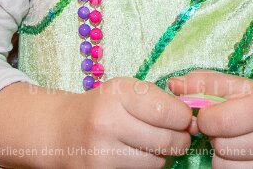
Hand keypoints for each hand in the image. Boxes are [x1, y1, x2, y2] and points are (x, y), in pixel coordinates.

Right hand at [57, 77, 193, 168]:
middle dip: (180, 139)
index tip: (184, 118)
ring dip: (164, 155)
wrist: (61, 130)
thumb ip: (157, 100)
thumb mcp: (125, 90)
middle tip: (179, 135)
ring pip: (157, 162)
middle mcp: (108, 123)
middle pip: (166, 141)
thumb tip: (192, 120)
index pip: (168, 112)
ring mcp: (102, 153)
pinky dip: (148, 165)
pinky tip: (140, 154)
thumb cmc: (101, 106)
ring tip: (155, 144)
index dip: (184, 118)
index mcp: (118, 94)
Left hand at [168, 71, 252, 168]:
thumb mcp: (244, 87)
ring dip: (222, 154)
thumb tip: (174, 84)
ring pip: (222, 166)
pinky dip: (230, 167)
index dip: (206, 117)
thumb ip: (207, 83)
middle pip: (219, 146)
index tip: (212, 112)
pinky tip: (244, 157)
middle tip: (231, 127)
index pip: (218, 121)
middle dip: (217, 136)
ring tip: (239, 141)